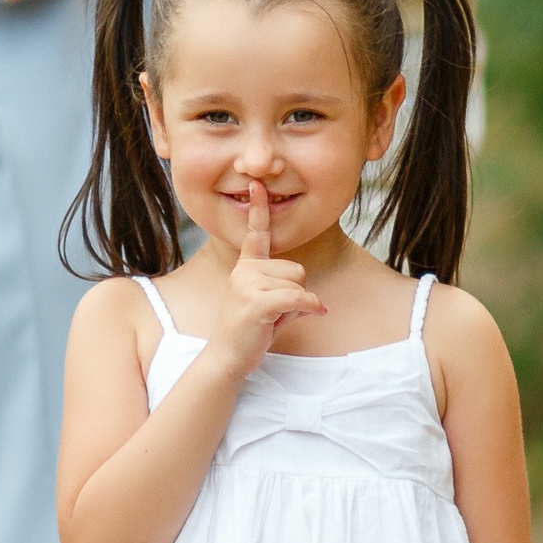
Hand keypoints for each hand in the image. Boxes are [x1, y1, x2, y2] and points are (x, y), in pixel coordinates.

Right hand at [209, 181, 323, 371]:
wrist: (227, 358)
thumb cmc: (249, 333)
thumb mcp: (268, 306)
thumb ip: (285, 292)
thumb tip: (315, 301)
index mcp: (245, 267)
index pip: (255, 234)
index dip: (259, 208)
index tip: (256, 184)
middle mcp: (244, 270)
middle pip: (296, 268)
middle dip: (296, 292)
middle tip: (276, 314)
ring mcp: (247, 285)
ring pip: (298, 282)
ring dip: (298, 304)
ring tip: (275, 320)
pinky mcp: (256, 302)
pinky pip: (298, 296)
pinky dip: (309, 307)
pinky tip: (311, 315)